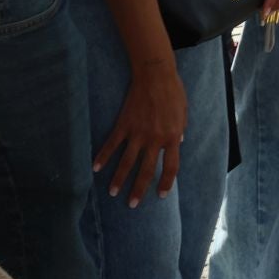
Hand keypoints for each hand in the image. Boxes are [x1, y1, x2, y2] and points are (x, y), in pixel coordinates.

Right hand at [92, 56, 186, 206]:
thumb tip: (178, 144)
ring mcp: (138, 132)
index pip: (171, 167)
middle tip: (132, 204)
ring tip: (113, 193)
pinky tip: (95, 168)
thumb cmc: (173, 92)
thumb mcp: (183, 112)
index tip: (160, 195)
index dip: (166, 183)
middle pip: (146, 170)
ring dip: (119, 179)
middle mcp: (155, 139)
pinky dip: (103, 156)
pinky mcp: (124, 124)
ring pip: (127, 162)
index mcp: (172, 137)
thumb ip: (180, 130)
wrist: (156, 74)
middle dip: (139, 189)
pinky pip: (112, 144)